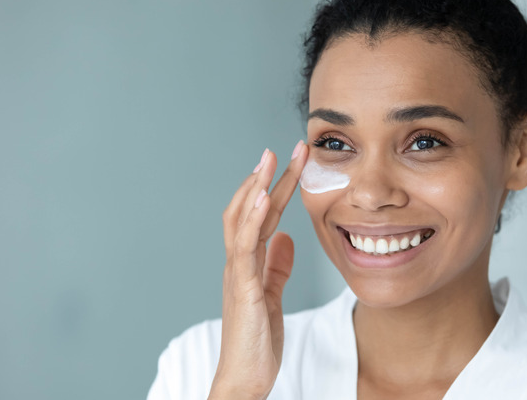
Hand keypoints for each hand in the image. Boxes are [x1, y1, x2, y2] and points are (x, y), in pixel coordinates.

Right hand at [208, 141, 308, 399]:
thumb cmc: (256, 341)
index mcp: (247, 263)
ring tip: (268, 160)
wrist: (244, 378)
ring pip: (241, 222)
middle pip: (248, 210)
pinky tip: (261, 200)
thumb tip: (287, 239)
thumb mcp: (271, 296)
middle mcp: (238, 263)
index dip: (272, 188)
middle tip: (281, 149)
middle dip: (265, 178)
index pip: (260, 216)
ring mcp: (238, 274)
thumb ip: (276, 266)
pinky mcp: (244, 289)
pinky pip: (245, 249)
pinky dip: (252, 221)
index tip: (288, 163)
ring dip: (255, 188)